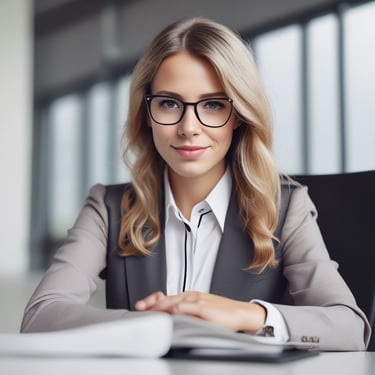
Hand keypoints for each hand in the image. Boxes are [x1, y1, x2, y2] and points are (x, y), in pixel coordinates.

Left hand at [135, 291, 265, 333]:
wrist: (240, 313)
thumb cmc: (222, 313)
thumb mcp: (200, 310)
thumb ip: (186, 312)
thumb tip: (171, 316)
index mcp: (190, 296)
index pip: (167, 298)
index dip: (152, 301)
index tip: (141, 306)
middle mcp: (191, 296)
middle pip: (167, 299)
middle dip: (151, 304)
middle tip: (139, 308)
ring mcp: (197, 301)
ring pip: (174, 302)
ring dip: (160, 307)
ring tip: (148, 311)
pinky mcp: (204, 308)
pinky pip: (187, 307)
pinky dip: (177, 309)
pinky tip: (170, 313)